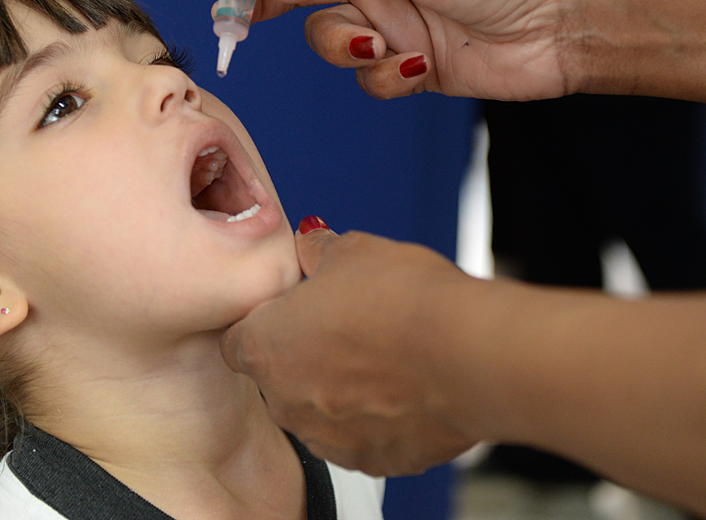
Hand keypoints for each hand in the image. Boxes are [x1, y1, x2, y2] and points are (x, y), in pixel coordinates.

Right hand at [191, 0, 591, 101]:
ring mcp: (392, 20)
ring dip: (349, 46)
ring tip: (388, 41)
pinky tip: (420, 62)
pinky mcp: (410, 64)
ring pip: (327, 42)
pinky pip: (367, 76)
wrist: (568, 24)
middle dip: (272, 10)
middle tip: (237, 24)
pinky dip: (387, 73)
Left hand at [221, 219, 478, 475]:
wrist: (469, 355)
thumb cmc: (405, 299)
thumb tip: (309, 243)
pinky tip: (403, 387)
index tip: (293, 310)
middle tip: (345, 328)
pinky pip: (359, 437)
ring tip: (381, 356)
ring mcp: (327, 438)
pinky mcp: (372, 461)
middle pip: (277, 378)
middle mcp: (285, 401)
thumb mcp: (353, 251)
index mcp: (265, 346)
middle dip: (302, 356)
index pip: (236, 340)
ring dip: (336, 390)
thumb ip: (317, 250)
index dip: (265, 322)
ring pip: (317, 412)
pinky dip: (373, 418)